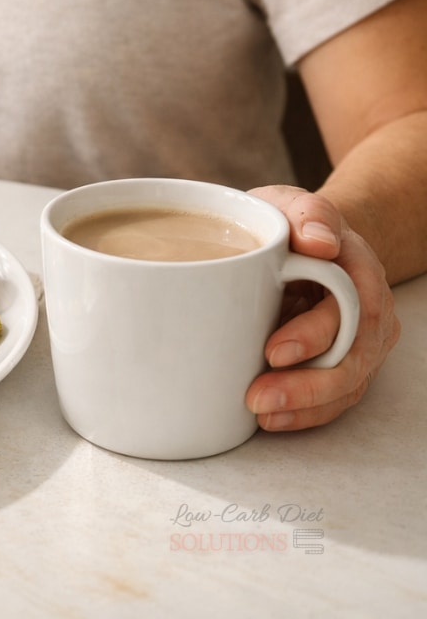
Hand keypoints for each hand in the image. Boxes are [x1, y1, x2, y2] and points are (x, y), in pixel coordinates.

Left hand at [244, 186, 399, 430]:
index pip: (350, 309)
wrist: (308, 240)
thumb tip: (319, 240)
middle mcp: (368, 309)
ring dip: (304, 406)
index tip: (272, 351)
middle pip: (352, 357)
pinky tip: (271, 422)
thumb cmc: (292, 224)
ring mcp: (360, 340)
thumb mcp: (293, 204)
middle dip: (308, 385)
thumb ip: (307, 212)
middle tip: (257, 396)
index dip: (314, 335)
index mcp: (358, 270)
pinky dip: (305, 413)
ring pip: (347, 384)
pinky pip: (335, 397)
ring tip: (260, 415)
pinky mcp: (343, 362)